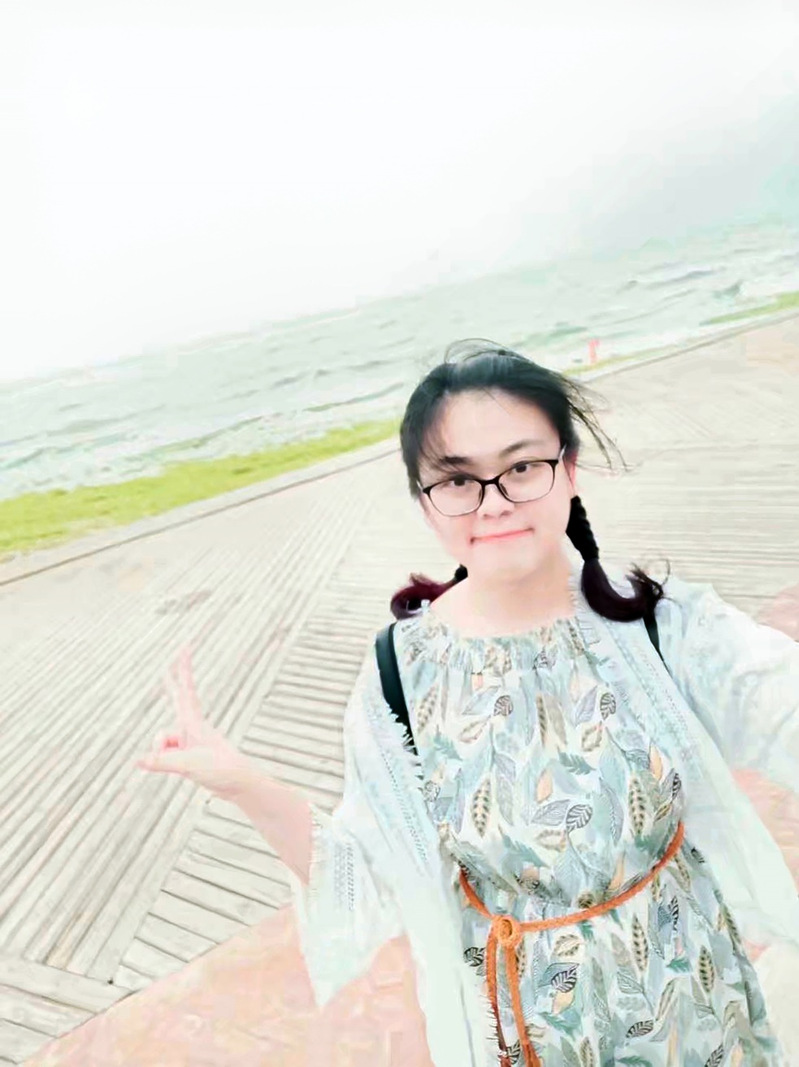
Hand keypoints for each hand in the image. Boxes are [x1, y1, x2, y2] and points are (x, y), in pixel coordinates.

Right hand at [136, 645, 249, 797]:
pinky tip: (179, 771)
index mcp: (194, 722)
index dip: (183, 668)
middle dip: (171, 687)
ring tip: (186, 766)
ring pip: (163, 741)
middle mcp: (193, 727)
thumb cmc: (220, 770)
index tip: (185, 648)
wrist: (239, 783)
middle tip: (165, 668)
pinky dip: (164, 762)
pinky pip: (168, 753)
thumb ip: (161, 762)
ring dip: (162, 754)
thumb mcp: (187, 766)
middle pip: (177, 703)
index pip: (186, 690)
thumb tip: (137, 761)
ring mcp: (192, 740)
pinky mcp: (191, 753)